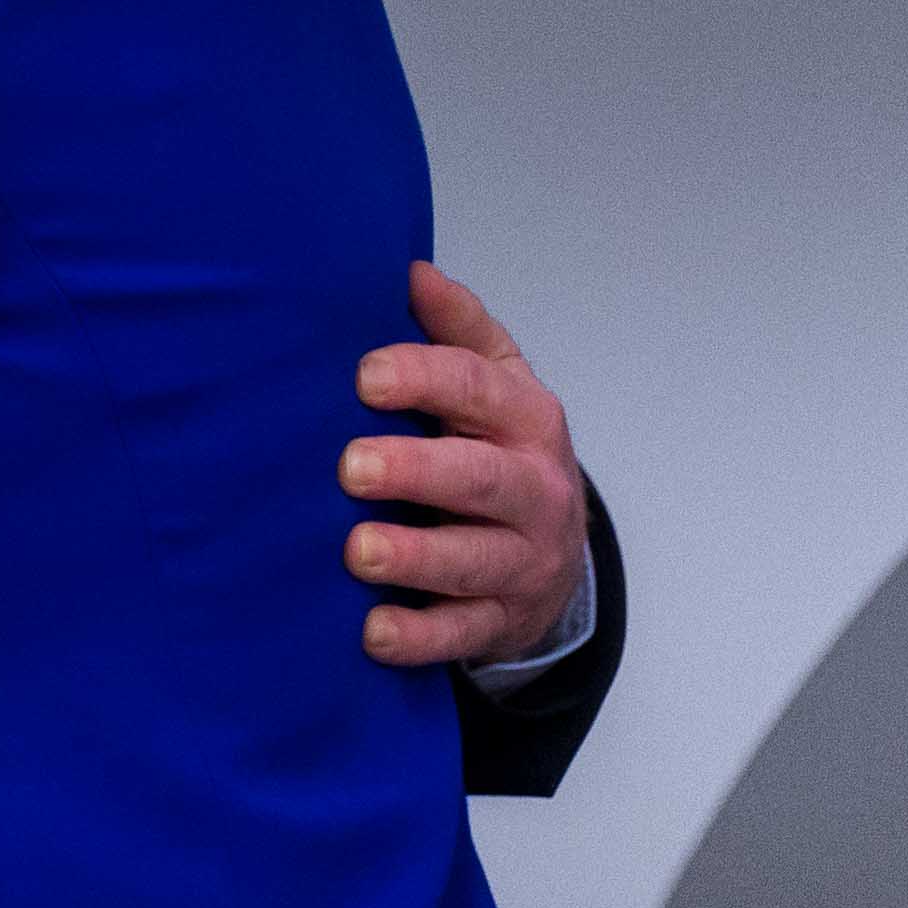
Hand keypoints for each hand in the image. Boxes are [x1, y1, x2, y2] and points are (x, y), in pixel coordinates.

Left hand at [344, 263, 588, 668]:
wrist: (556, 553)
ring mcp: (522, 561)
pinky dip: (419, 638)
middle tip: (351, 467)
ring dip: (415, 557)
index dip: (424, 378)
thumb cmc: (501, 449)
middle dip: (418, 471)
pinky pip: (463, 634)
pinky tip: (373, 632)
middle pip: (480, 479)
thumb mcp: (495, 382)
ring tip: (358, 552)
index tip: (365, 376)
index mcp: (527, 419)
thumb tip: (407, 269)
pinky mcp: (502, 621)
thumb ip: (456, 329)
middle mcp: (533, 489)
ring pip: (473, 562)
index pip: (480, 389)